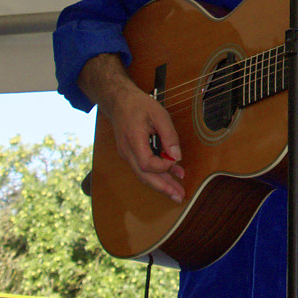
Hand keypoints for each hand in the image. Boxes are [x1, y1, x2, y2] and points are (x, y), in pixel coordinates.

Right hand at [101, 82, 186, 201]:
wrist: (118, 100)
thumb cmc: (138, 104)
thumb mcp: (159, 114)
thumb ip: (169, 135)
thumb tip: (177, 156)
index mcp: (134, 140)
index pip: (147, 164)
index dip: (163, 166)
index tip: (175, 159)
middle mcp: (127, 151)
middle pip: (144, 177)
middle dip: (163, 188)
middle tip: (179, 196)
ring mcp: (127, 154)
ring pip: (143, 175)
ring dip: (161, 184)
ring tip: (177, 192)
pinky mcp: (130, 153)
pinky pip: (143, 167)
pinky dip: (157, 173)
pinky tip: (172, 175)